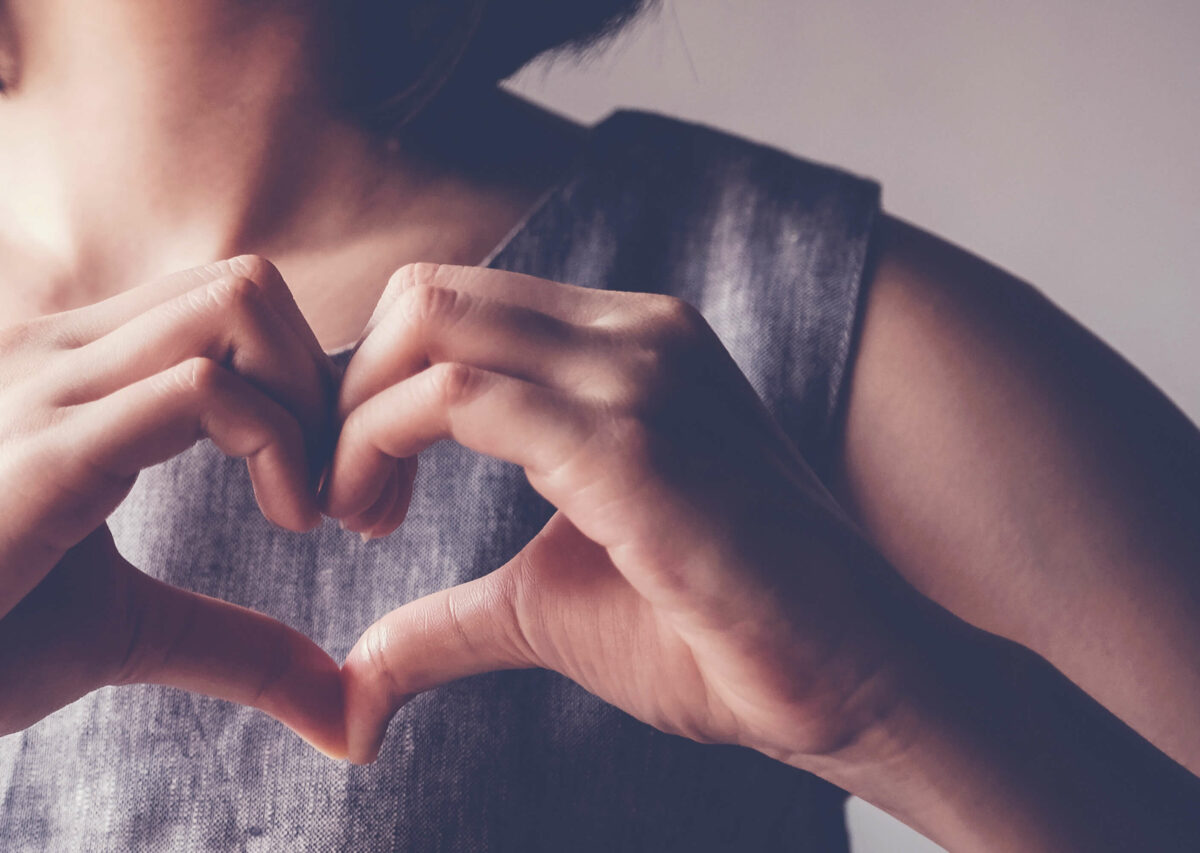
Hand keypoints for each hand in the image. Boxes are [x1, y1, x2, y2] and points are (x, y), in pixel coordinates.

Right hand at [0, 256, 352, 769]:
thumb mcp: (125, 632)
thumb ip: (235, 644)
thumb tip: (351, 710)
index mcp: (63, 369)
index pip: (225, 307)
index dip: (309, 392)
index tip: (333, 504)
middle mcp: (52, 350)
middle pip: (247, 282)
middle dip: (331, 387)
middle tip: (346, 505)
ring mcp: (43, 387)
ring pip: (236, 306)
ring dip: (315, 408)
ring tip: (316, 516)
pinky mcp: (42, 451)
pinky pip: (201, 388)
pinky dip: (277, 444)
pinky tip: (284, 523)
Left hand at [327, 263, 938, 764]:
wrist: (855, 682)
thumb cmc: (718, 640)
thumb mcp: (546, 607)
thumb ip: (448, 618)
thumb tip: (356, 679)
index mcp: (625, 345)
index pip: (451, 304)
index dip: (373, 387)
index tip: (358, 493)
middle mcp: (634, 333)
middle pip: (424, 293)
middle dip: (347, 391)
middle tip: (343, 503)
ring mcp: (640, 375)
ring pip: (430, 324)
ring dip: (355, 421)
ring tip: (360, 519)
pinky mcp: (632, 442)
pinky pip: (460, 398)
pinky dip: (381, 446)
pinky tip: (382, 526)